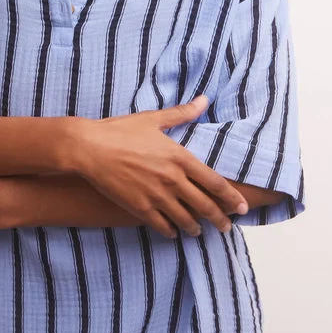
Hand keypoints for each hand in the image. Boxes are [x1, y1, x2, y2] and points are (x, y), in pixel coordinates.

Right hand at [75, 95, 248, 238]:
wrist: (89, 148)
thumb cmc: (120, 130)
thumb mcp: (153, 119)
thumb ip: (182, 113)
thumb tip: (204, 100)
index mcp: (179, 157)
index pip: (215, 182)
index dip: (231, 197)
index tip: (242, 206)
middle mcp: (172, 179)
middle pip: (205, 205)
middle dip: (220, 219)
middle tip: (227, 227)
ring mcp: (156, 196)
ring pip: (185, 219)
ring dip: (195, 227)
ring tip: (199, 231)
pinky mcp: (139, 208)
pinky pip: (162, 225)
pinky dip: (171, 230)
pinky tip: (173, 232)